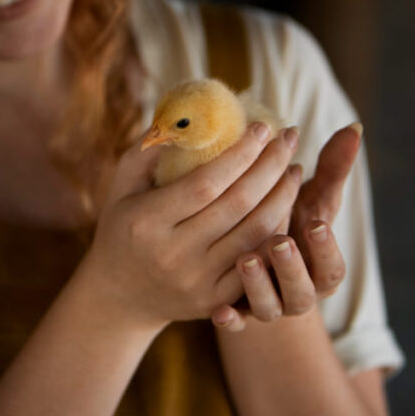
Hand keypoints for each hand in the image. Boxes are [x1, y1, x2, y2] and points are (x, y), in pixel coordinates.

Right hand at [78, 123, 300, 329]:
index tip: (262, 127)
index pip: (205, 183)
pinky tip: (286, 206)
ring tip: (294, 168)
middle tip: (289, 137)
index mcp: (146, 222)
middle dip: (271, 166)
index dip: (240, 154)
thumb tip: (190, 113)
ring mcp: (196, 281)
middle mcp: (172, 255)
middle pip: (238, 205)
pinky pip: (258, 262)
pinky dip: (277, 231)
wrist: (120, 294)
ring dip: (283, 195)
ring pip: (255, 233)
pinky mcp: (214, 302)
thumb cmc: (123, 227)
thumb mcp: (121, 185)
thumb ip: (150, 149)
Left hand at [211, 123, 362, 330]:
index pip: (331, 267)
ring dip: (258, 285)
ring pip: (268, 306)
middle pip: (301, 290)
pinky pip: (235, 321)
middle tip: (278, 241)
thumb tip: (353, 128)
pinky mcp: (237, 312)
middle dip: (291, 266)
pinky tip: (219, 314)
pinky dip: (230, 320)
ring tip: (247, 260)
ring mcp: (267, 306)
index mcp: (319, 269)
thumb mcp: (310, 199)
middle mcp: (297, 293)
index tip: (315, 225)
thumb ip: (331, 170)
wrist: (256, 261)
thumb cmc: (288, 221)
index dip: (325, 249)